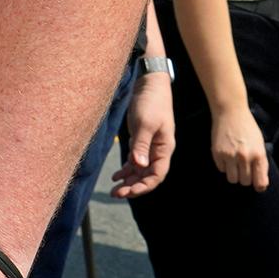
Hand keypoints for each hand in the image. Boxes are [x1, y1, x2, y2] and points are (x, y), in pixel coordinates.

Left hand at [113, 69, 175, 197]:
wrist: (150, 83)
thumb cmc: (151, 101)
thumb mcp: (145, 122)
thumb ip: (141, 144)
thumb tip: (139, 165)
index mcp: (164, 148)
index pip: (157, 175)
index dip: (144, 186)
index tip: (129, 192)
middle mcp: (158, 150)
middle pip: (147, 176)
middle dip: (133, 187)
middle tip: (116, 194)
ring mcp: (150, 146)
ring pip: (140, 170)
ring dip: (128, 180)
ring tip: (114, 189)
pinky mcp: (141, 140)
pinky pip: (135, 160)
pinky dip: (126, 169)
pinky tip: (116, 175)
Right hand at [210, 101, 269, 189]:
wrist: (231, 112)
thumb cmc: (248, 128)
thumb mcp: (260, 144)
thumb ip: (262, 164)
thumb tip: (261, 186)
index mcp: (258, 155)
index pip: (260, 183)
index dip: (258, 185)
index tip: (256, 183)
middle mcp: (244, 157)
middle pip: (244, 182)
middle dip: (245, 177)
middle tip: (243, 166)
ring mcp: (230, 156)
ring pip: (232, 179)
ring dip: (234, 173)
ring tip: (234, 162)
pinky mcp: (217, 154)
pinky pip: (221, 170)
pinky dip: (224, 165)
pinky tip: (226, 154)